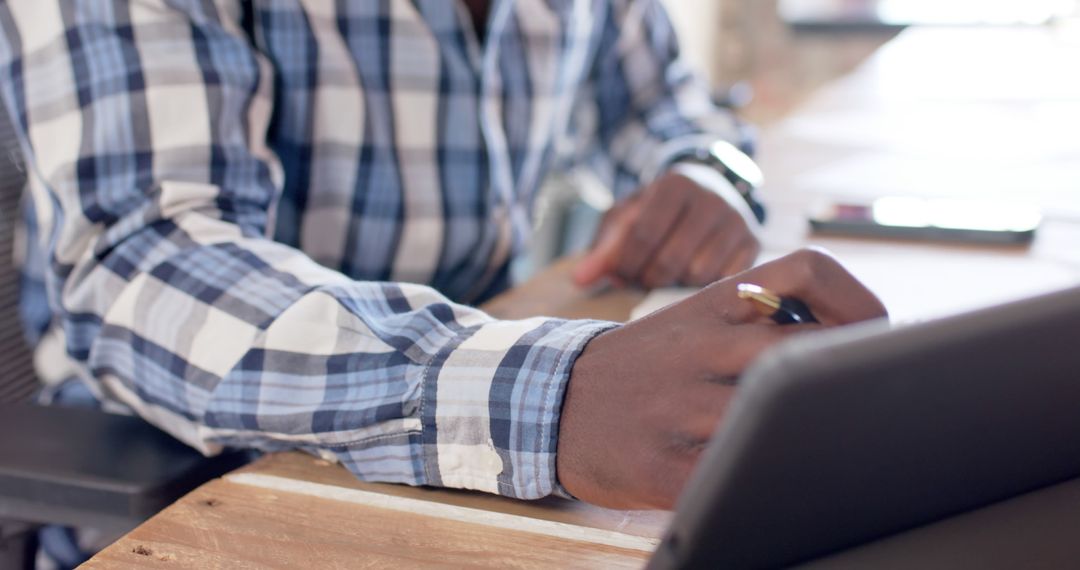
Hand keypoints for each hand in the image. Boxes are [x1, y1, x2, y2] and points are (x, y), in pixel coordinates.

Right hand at [557, 248, 886, 509]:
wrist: (550, 400)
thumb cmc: (642, 365)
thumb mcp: (691, 321)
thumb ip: (754, 321)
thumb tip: (847, 340)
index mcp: (712, 305)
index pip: (805, 270)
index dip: (856, 297)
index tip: (877, 332)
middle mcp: (699, 345)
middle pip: (803, 348)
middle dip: (846, 377)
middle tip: (868, 403)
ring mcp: (677, 404)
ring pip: (772, 413)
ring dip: (808, 433)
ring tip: (826, 446)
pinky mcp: (659, 463)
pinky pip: (729, 474)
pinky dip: (762, 479)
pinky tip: (768, 480)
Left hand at [572, 165, 760, 289]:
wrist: (708, 192)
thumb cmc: (658, 211)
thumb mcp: (627, 219)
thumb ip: (602, 249)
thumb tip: (579, 280)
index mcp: (675, 185)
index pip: (643, 236)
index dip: (626, 264)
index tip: (619, 274)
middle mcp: (711, 199)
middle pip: (670, 260)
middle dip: (648, 278)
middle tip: (640, 278)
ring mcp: (736, 221)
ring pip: (698, 274)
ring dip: (676, 283)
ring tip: (666, 272)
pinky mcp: (753, 244)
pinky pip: (724, 281)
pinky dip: (704, 285)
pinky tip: (692, 274)